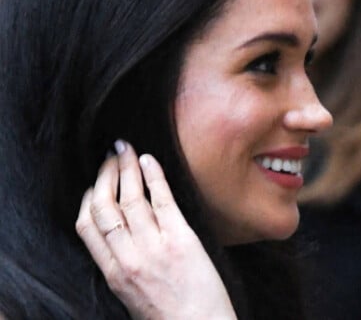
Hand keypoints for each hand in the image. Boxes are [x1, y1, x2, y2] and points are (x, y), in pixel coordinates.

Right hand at [76, 141, 236, 319]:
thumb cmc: (169, 317)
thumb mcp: (131, 297)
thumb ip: (121, 266)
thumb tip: (118, 236)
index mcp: (114, 274)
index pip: (87, 228)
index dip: (87, 199)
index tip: (93, 184)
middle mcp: (130, 258)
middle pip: (105, 206)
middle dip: (104, 175)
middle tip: (108, 156)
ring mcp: (155, 246)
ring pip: (131, 197)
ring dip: (126, 167)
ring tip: (125, 150)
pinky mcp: (181, 238)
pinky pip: (163, 199)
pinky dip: (154, 175)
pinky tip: (149, 160)